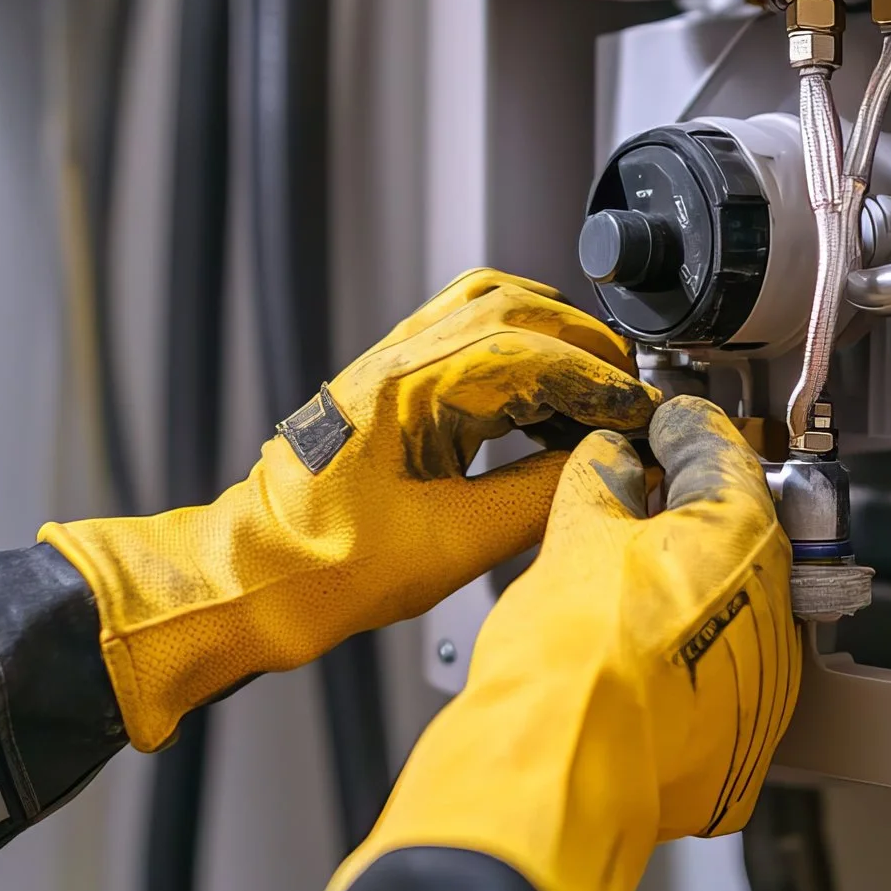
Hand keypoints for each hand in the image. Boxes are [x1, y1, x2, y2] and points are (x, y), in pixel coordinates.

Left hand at [41, 269, 657, 750]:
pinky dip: (520, 352)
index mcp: (409, 388)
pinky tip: (544, 400)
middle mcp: (398, 360)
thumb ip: (535, 498)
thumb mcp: (451, 546)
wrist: (250, 584)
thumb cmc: (320, 571)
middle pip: (515, 306)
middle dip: (586, 345)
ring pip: (490, 308)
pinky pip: (467, 337)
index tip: (639, 409)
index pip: (528, 350)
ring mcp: (391, 367)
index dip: (597, 379)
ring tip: (596, 390)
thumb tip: (601, 468)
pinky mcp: (391, 389)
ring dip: (554, 337)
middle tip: (630, 393)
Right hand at [327, 397, 796, 890]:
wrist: (557, 774)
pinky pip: (720, 679)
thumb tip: (611, 460)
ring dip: (690, 590)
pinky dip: (688, 660)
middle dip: (686, 516)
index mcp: (742, 536)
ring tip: (621, 590)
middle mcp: (774, 608)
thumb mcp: (574, 538)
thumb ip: (603, 482)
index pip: (721, 450)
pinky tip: (638, 656)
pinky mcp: (743, 741)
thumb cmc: (567, 664)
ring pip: (733, 610)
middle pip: (736, 535)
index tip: (658, 426)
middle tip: (630, 502)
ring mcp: (764, 681)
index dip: (679, 429)